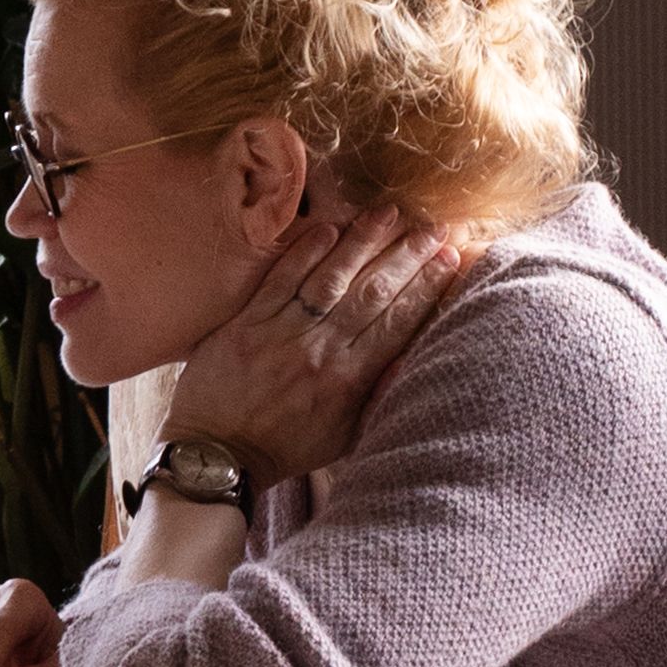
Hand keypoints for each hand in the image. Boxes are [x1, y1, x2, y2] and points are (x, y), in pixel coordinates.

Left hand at [163, 202, 478, 486]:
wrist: (216, 453)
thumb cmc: (286, 446)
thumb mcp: (346, 435)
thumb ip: (378, 394)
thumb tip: (414, 353)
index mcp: (350, 381)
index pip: (398, 323)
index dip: (427, 287)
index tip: (450, 258)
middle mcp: (321, 352)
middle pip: (373, 294)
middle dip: (407, 256)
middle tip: (433, 227)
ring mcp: (281, 334)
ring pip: (331, 279)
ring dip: (362, 242)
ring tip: (388, 213)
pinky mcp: (245, 324)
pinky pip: (281, 280)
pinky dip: (305, 252)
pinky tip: (329, 228)